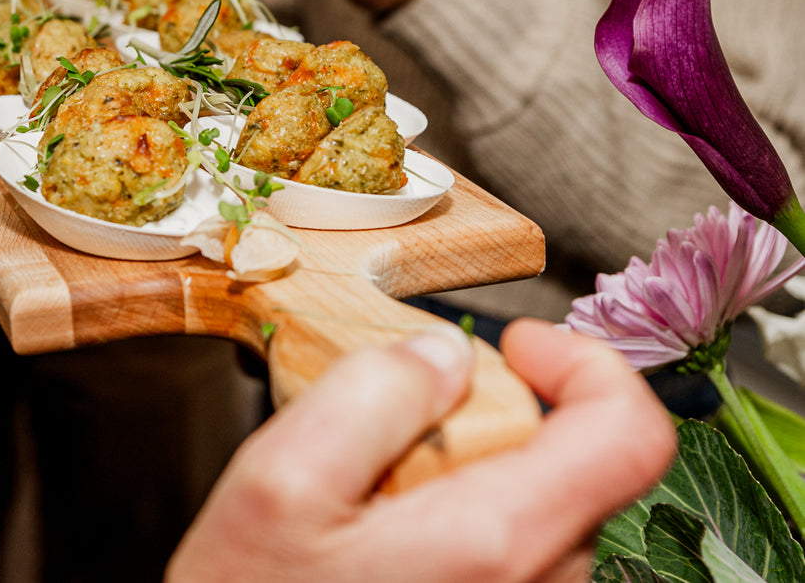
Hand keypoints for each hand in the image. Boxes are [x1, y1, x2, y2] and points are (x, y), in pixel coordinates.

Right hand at [167, 320, 674, 582]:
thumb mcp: (282, 478)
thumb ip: (372, 393)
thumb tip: (443, 354)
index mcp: (496, 541)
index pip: (629, 435)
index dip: (586, 366)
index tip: (517, 351)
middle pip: (575, 468)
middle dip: (496, 421)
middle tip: (398, 432)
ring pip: (540, 513)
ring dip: (473, 478)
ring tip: (375, 499)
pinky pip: (512, 559)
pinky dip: (461, 527)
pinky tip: (382, 545)